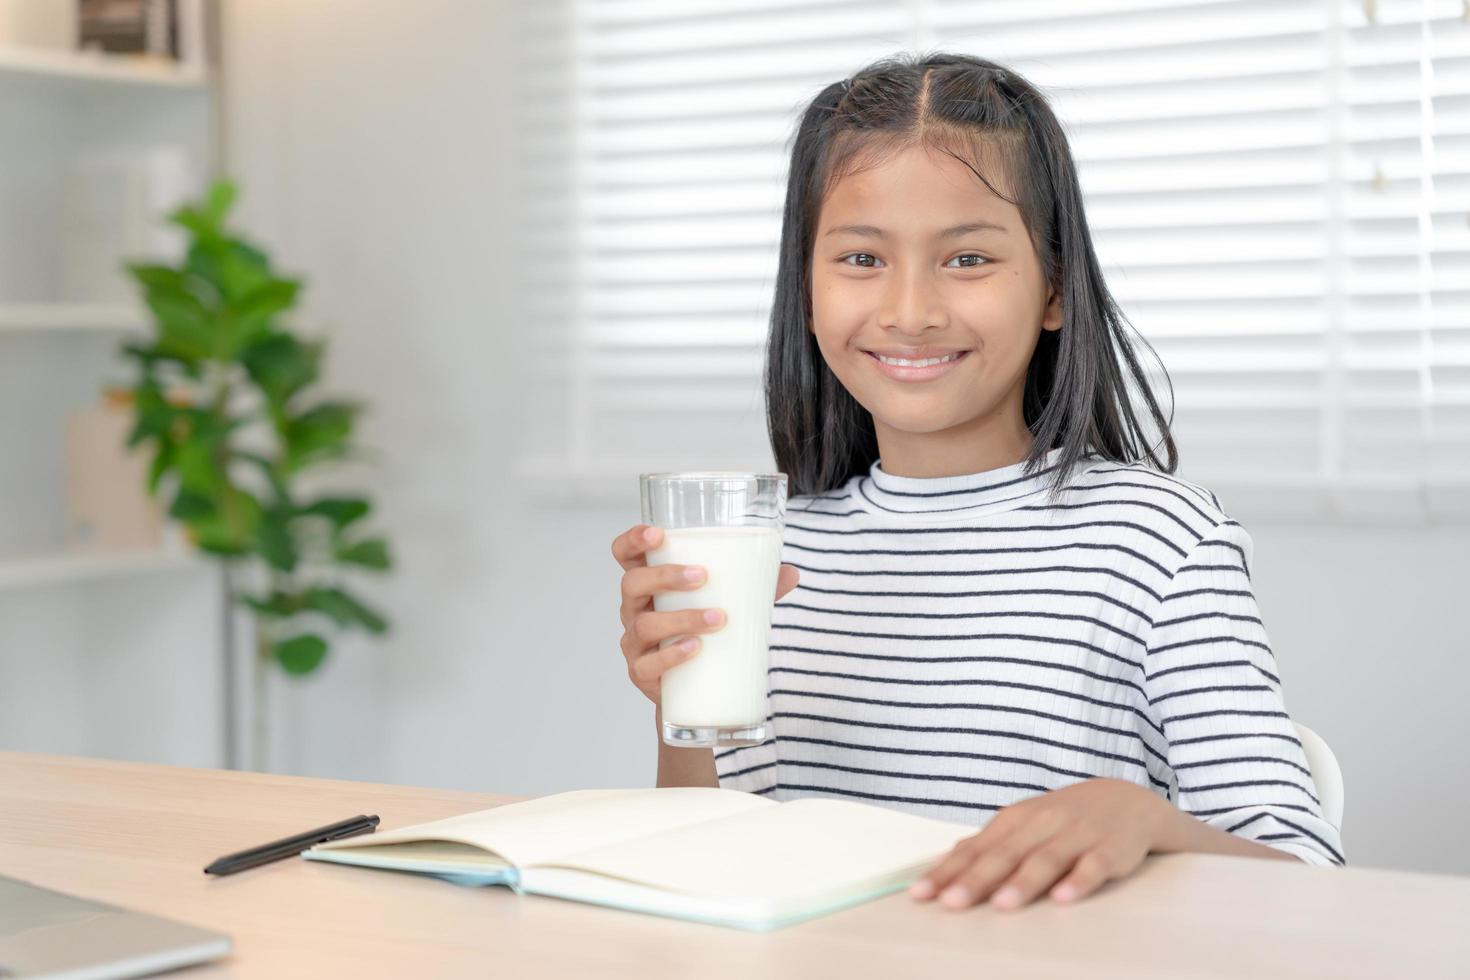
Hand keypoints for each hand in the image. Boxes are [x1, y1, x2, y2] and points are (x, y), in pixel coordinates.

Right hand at [611, 524, 798, 705]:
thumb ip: (756, 587)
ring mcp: (635, 642)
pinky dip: (672, 655)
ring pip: (644, 625)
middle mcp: (634, 609)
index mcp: (649, 583)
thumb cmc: (706, 631)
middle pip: (632, 584)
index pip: (625, 554)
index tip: (658, 534)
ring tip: (718, 618)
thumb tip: (791, 573)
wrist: (697, 688)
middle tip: (701, 576)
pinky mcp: (641, 673)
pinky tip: (695, 648)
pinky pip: (648, 664)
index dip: (633, 540)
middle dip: (664, 576)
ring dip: (681, 618)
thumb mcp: (727, 603)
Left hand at [908, 778, 1173, 910]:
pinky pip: (1094, 866)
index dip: (947, 872)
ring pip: (1046, 859)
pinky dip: (1079, 881)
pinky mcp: (1110, 849)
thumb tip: (943, 863)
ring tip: (1002, 905)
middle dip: (976, 880)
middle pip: (1004, 855)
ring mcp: (1076, 835)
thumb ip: (988, 845)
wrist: (1128, 799)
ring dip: (1023, 882)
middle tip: (951, 903)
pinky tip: (1063, 898)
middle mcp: (1042, 824)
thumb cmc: (1065, 818)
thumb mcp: (1024, 824)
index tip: (921, 894)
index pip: (975, 849)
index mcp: (1015, 820)